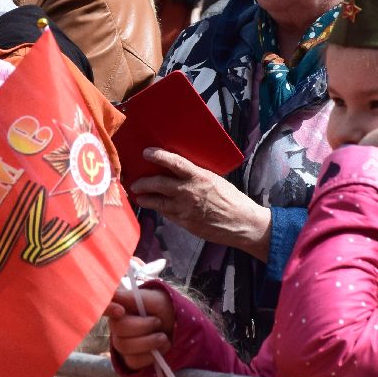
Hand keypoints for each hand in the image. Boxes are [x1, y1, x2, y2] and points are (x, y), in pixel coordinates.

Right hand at [105, 285, 175, 370]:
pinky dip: (150, 356)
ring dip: (149, 342)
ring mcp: (122, 343)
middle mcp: (117, 325)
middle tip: (158, 322)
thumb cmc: (163, 309)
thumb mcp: (153, 299)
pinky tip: (160, 349)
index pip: (104, 306)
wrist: (178, 327)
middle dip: (143, 327)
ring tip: (163, 338)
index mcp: (120, 307)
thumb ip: (132, 297)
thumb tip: (111, 294)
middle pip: (118, 329)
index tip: (121, 311)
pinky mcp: (130, 359)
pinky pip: (133, 361)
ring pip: (125, 347)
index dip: (108, 309)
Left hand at [129, 148, 270, 258]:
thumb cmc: (232, 199)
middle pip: (158, 183)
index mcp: (199, 177)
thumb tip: (179, 169)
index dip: (158, 156)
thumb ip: (196, 175)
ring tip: (139, 196)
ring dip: (145, 198)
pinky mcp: (184, 222)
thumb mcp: (215, 180)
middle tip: (135, 182)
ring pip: (157, 202)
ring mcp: (184, 209)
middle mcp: (189, 192)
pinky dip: (159, 209)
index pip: (174, 162)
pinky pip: (166, 213)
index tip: (146, 152)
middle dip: (143, 182)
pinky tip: (155, 206)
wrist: (242, 223)